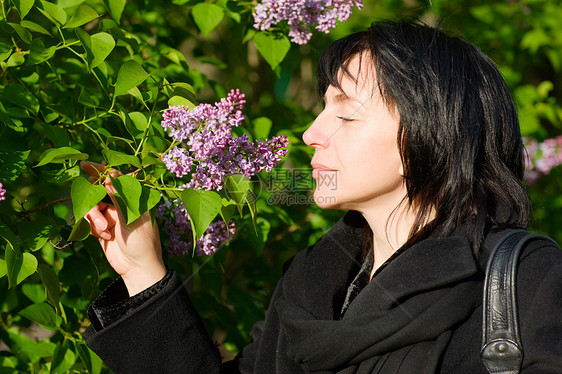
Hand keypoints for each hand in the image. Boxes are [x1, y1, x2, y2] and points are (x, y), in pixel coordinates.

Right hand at [80, 161, 166, 295]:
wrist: (137, 268)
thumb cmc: (142, 241)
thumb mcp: (132, 217)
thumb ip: (119, 197)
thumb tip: (110, 175)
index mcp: (134, 198)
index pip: (116, 178)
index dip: (101, 170)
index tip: (85, 165)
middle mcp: (121, 204)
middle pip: (99, 190)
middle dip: (93, 197)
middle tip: (91, 202)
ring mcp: (111, 216)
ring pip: (91, 206)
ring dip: (94, 216)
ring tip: (104, 230)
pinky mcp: (101, 228)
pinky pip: (89, 221)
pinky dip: (93, 227)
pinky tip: (104, 237)